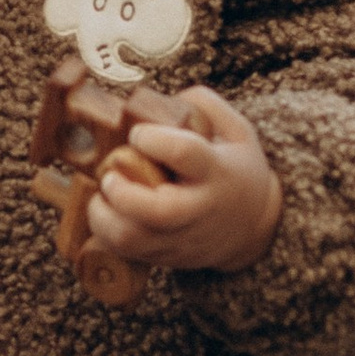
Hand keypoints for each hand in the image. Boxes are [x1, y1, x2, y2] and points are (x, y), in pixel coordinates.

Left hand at [87, 86, 283, 274]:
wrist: (253, 226)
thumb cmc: (237, 170)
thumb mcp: (237, 131)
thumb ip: (203, 106)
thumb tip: (162, 98)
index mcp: (217, 171)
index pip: (183, 153)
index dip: (151, 139)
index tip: (137, 133)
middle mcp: (200, 209)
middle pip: (158, 211)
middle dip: (122, 191)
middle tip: (109, 174)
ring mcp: (182, 238)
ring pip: (133, 239)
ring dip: (104, 216)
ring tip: (101, 196)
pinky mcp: (167, 257)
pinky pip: (125, 253)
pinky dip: (105, 234)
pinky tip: (108, 214)